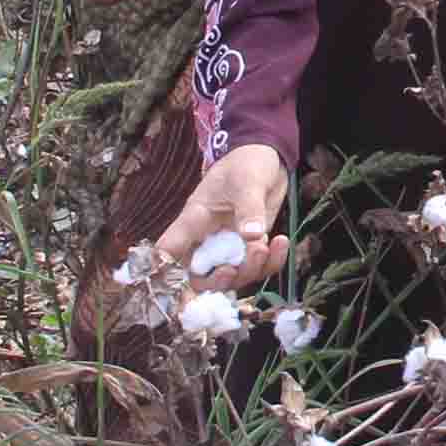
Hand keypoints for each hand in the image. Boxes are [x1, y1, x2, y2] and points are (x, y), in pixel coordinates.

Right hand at [158, 144, 287, 290]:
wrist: (267, 157)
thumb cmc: (245, 163)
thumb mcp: (246, 181)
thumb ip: (248, 209)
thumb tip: (251, 237)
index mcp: (194, 220)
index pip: (169, 250)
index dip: (164, 273)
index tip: (170, 289)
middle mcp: (208, 238)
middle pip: (201, 277)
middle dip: (220, 280)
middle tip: (238, 267)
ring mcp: (230, 245)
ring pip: (232, 276)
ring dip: (250, 269)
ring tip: (267, 245)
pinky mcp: (250, 246)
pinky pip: (257, 267)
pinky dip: (271, 262)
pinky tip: (281, 242)